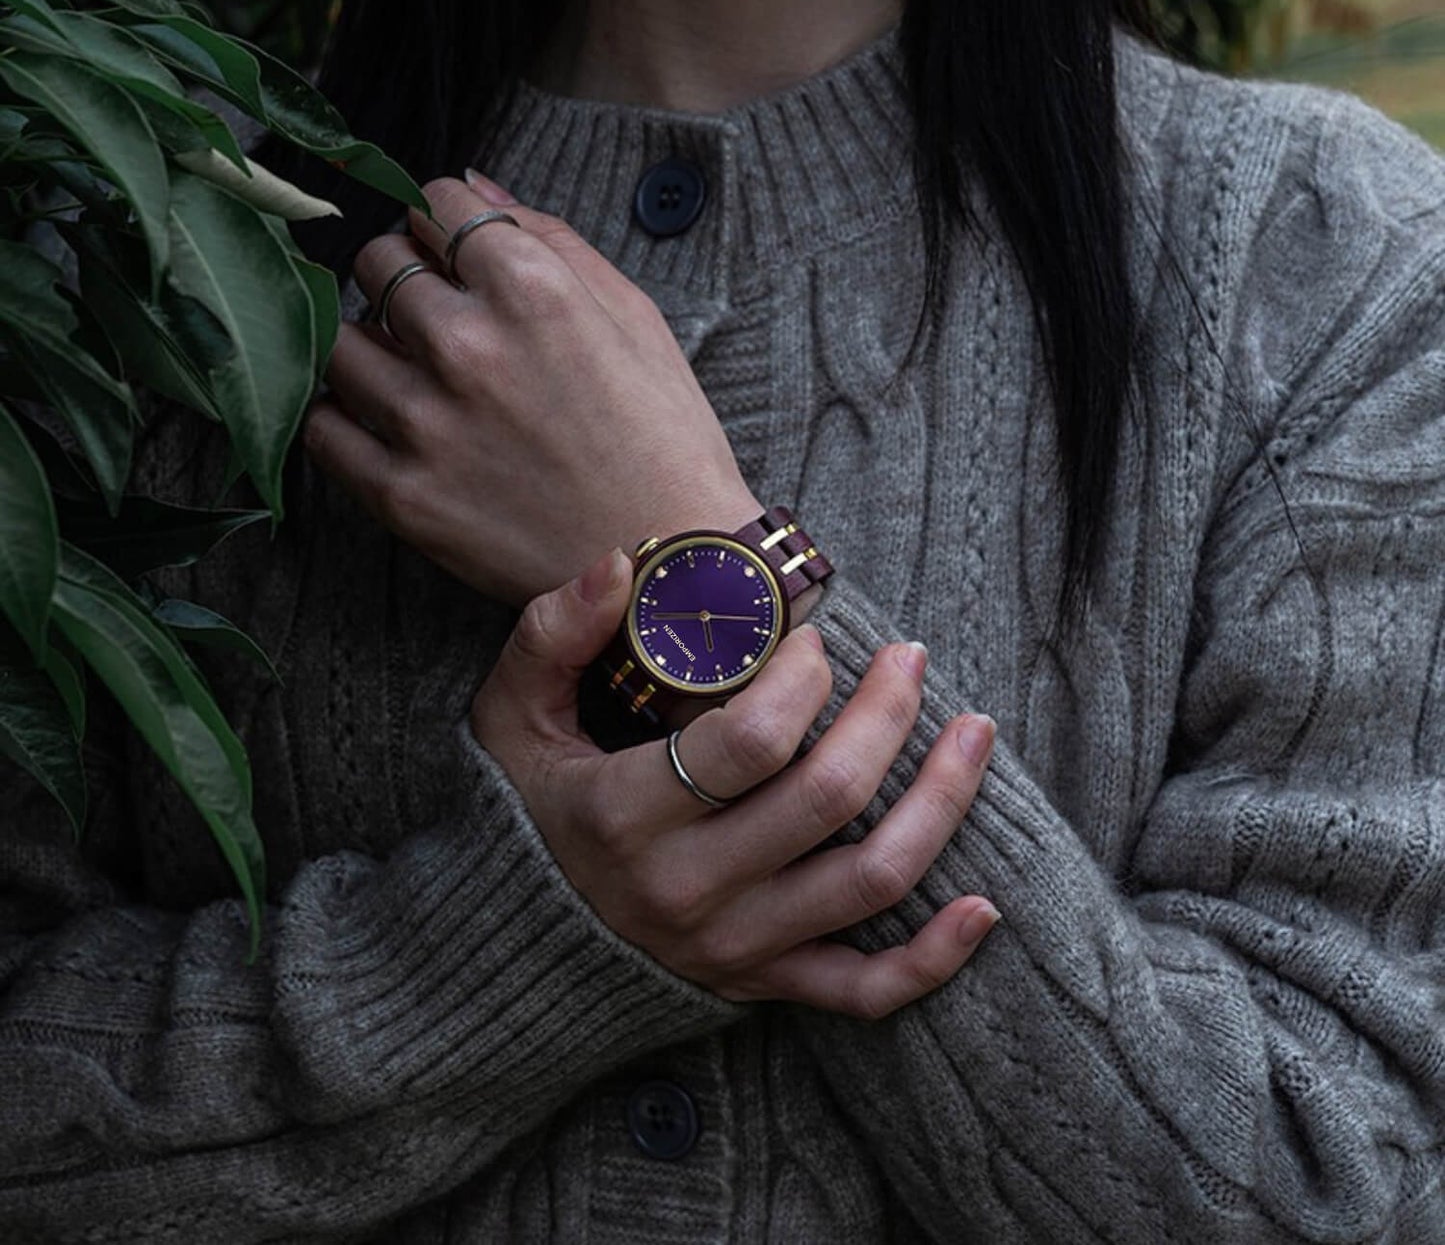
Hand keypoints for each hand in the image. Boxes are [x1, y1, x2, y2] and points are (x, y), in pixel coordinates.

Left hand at [300, 173, 760, 607]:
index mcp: (533, 288)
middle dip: (403, 272)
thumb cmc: (665, 441)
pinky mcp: (401, 494)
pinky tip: (380, 416)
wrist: (670, 568)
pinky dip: (340, 410)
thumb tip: (473, 184)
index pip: (435, 203)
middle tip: (436, 311)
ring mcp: (426, 422)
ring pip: (336, 338)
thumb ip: (552, 238)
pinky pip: (322, 425)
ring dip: (368, 340)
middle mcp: (468, 345)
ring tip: (409, 368)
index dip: (444, 219)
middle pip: (375, 261)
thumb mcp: (636, 316)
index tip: (453, 247)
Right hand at [470, 550, 1000, 1018]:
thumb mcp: (512, 714)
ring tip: (974, 732)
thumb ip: (554, 633)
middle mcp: (686, 891)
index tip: (812, 641)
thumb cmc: (525, 806)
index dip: (801, 679)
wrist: (510, 941)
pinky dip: (933, 959)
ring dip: (940, 802)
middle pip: (828, 799)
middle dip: (887, 713)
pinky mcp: (761, 983)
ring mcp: (732, 947)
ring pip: (870, 881)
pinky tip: (984, 907)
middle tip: (908, 657)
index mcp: (625, 815)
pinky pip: (865, 990)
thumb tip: (621, 563)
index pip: (749, 743)